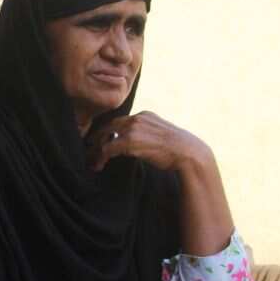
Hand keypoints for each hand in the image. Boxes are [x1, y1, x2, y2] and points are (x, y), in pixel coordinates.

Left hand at [87, 111, 212, 172]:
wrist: (189, 153)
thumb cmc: (179, 150)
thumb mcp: (163, 135)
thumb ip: (148, 134)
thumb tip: (140, 144)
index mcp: (145, 114)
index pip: (120, 121)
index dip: (109, 132)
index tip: (102, 140)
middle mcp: (137, 118)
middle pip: (109, 126)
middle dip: (98, 138)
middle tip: (90, 149)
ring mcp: (132, 128)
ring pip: (105, 137)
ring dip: (96, 150)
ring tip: (92, 161)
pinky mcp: (129, 141)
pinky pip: (107, 149)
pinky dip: (100, 158)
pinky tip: (99, 165)